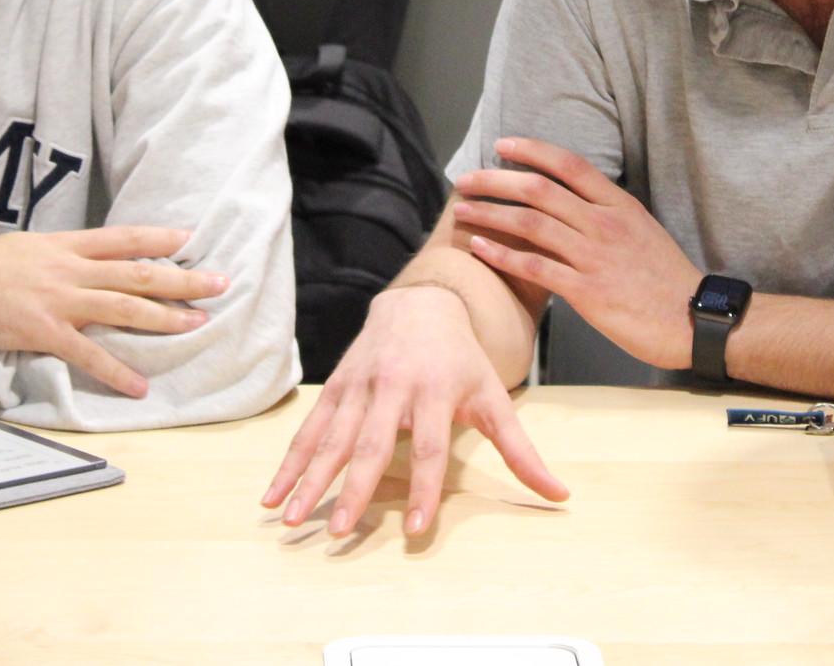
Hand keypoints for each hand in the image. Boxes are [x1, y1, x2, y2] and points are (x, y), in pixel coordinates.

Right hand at [0, 226, 224, 398]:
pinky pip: (89, 354)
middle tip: (220, 283)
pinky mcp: (44, 331)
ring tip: (198, 325)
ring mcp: (60, 300)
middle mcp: (71, 269)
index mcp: (65, 246)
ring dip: (166, 318)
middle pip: (138, 272)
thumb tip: (81, 261)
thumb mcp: (25, 248)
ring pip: (125, 307)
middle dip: (183, 280)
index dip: (160, 238)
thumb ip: (58, 256)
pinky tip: (140, 385)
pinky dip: (117, 371)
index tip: (191, 239)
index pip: (123, 238)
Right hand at [261, 285, 566, 538]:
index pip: (431, 448)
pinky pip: (310, 427)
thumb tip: (560, 494)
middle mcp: (393, 386)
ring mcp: (359, 384)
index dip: (426, 490)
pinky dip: (290, 460)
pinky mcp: (336, 385)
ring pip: (332, 437)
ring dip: (310, 479)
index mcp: (435, 390)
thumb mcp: (494, 396)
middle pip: (373, 445)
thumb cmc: (461, 358)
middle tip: (339, 531)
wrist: (421, 302)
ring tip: (291, 518)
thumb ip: (520, 450)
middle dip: (354, 489)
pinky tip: (273, 494)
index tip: (417, 530)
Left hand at [451, 137, 701, 371]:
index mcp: (619, 206)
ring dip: (490, 214)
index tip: (502, 145)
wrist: (694, 320)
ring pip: (531, 224)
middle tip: (466, 180)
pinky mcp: (586, 292)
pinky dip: (502, 255)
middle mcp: (604, 224)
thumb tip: (572, 205)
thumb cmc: (667, 279)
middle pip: (539, 190)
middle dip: (496, 180)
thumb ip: (607, 215)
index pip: (569, 165)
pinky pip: (535, 267)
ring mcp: (594, 257)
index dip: (532, 151)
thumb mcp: (642, 231)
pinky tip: (479, 247)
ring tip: (462, 210)